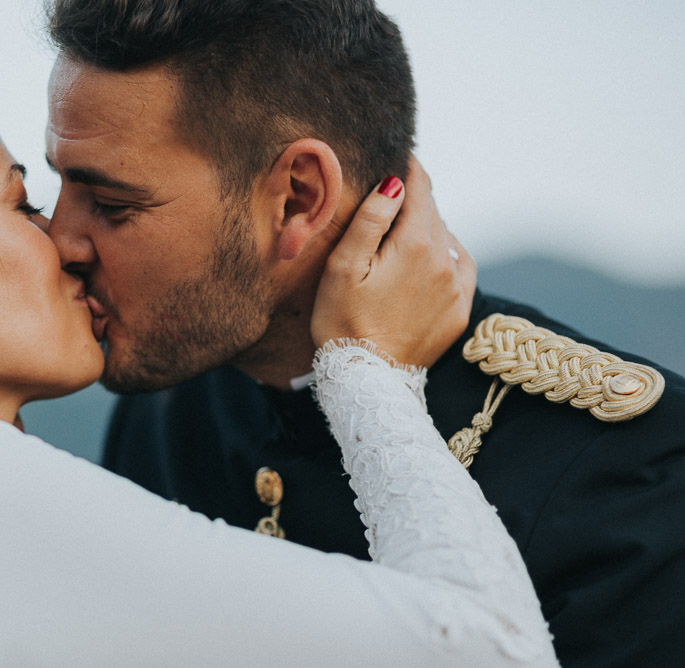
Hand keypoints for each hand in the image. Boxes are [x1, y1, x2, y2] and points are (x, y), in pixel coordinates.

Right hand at [310, 157, 475, 366]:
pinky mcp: (460, 311)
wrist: (367, 379)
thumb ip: (370, 220)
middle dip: (414, 198)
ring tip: (403, 230)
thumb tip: (395, 183)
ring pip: (447, 238)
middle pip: (432, 212)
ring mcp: (457, 288)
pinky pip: (461, 267)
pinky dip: (446, 254)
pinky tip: (428, 258)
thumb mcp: (342, 267)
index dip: (409, 167)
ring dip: (428, 227)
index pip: (418, 189)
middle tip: (393, 190)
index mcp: (414, 245)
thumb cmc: (342, 322)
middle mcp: (445, 261)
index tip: (400, 152)